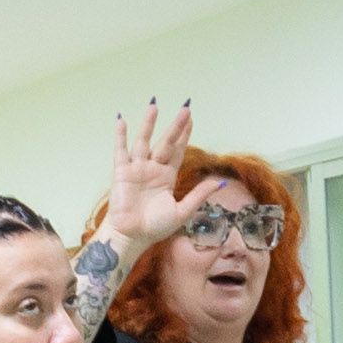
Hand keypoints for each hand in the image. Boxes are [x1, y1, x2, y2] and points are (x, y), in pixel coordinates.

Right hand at [104, 100, 222, 258]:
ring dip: (149, 124)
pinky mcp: (122, 173)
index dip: (184, 135)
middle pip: (165, 142)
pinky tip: (122, 121)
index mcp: (166, 177)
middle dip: (175, 126)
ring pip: (144, 141)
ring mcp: (137, 169)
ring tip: (154, 105)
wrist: (132, 237)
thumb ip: (199, 195)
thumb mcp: (183, 211)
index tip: (191, 119)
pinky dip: (121, 137)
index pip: (178, 151)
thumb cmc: (155, 228)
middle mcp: (152, 169)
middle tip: (185, 109)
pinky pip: (121, 151)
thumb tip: (221, 182)